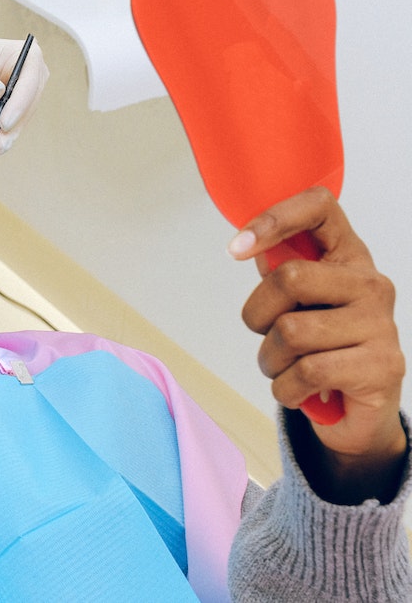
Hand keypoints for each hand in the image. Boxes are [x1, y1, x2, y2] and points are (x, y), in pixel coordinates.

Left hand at [0, 14, 47, 153]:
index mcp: (26, 56)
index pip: (29, 82)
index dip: (19, 104)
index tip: (5, 122)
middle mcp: (30, 76)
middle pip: (28, 105)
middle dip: (14, 126)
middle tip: (1, 142)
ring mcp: (21, 95)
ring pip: (20, 120)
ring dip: (8, 137)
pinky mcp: (10, 111)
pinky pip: (9, 129)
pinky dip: (0, 140)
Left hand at [229, 187, 405, 501]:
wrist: (359, 412)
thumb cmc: (321, 348)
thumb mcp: (298, 304)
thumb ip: (280, 271)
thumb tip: (250, 247)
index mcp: (348, 257)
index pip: (319, 207)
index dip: (273, 219)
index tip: (237, 248)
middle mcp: (371, 284)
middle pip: (288, 278)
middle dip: (257, 315)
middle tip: (267, 336)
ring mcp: (381, 324)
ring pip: (290, 331)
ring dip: (270, 360)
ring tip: (286, 368)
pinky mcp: (382, 366)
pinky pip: (307, 371)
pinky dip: (286, 388)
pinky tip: (299, 390)